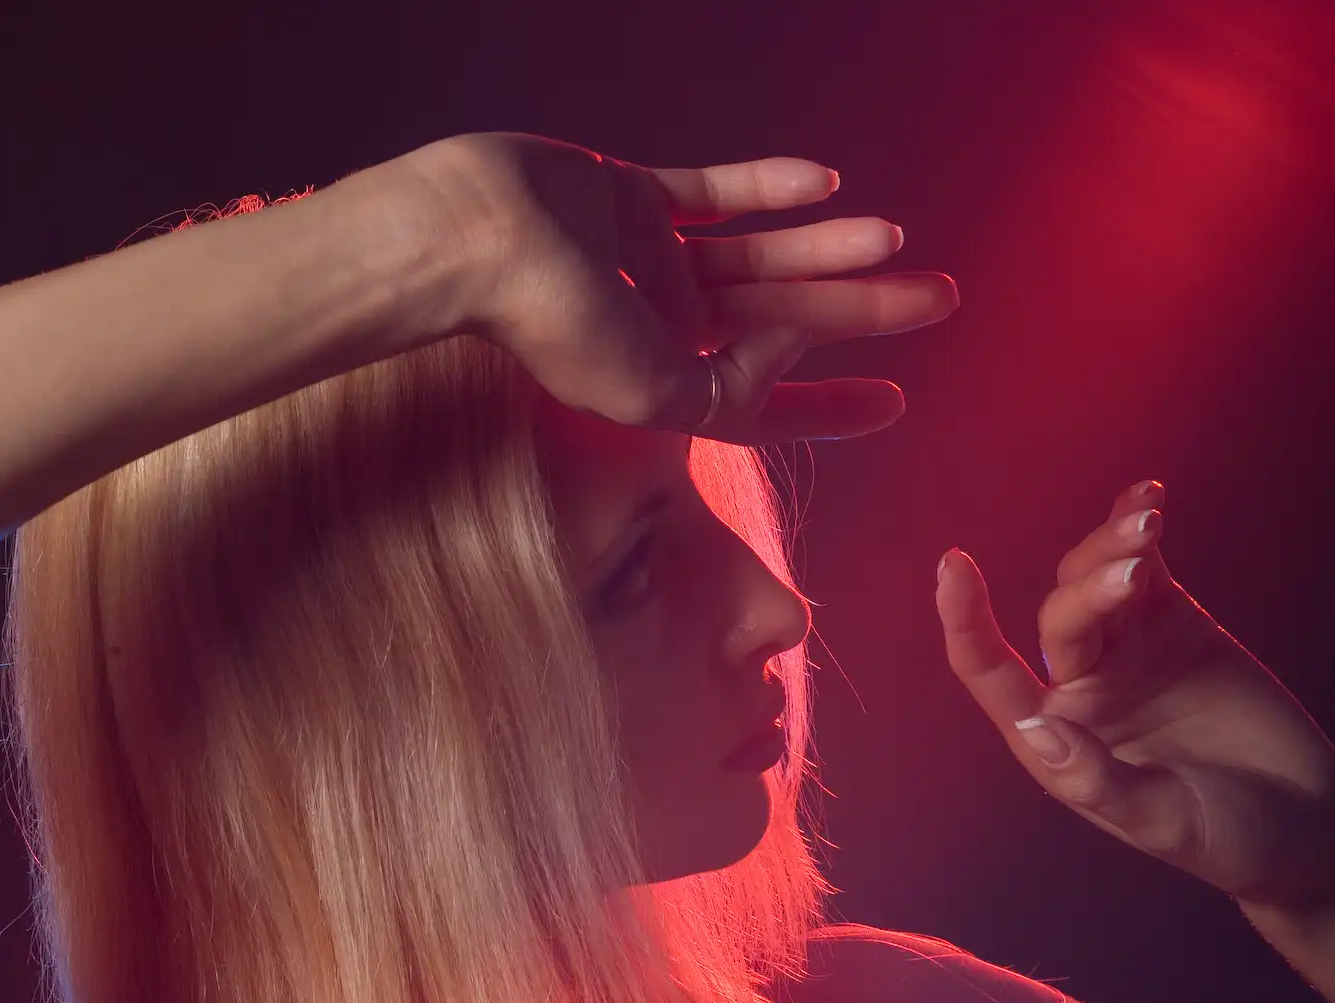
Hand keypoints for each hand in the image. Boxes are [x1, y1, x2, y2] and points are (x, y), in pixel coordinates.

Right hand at [408, 131, 956, 442]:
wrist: (474, 238)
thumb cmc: (551, 328)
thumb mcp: (654, 395)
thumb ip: (728, 390)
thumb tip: (792, 347)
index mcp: (669, 385)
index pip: (768, 405)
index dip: (832, 407)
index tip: (896, 404)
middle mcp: (666, 328)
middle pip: (786, 320)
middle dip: (863, 313)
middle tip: (941, 299)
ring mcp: (649, 261)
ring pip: (761, 255)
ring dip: (829, 247)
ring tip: (899, 239)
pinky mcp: (630, 197)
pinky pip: (713, 193)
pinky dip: (766, 187)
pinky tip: (825, 182)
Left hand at [936, 480, 1334, 915]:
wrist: (1302, 821)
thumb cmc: (1227, 837)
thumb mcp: (1161, 824)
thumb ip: (1097, 781)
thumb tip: (1038, 727)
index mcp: (1058, 747)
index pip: (994, 680)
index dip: (967, 625)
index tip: (952, 567)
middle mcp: (1081, 695)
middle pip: (1059, 622)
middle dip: (1089, 589)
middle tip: (1137, 572)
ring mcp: (1126, 654)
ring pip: (1093, 585)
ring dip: (1112, 549)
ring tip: (1147, 526)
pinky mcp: (1174, 625)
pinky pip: (1145, 569)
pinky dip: (1138, 528)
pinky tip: (1147, 497)